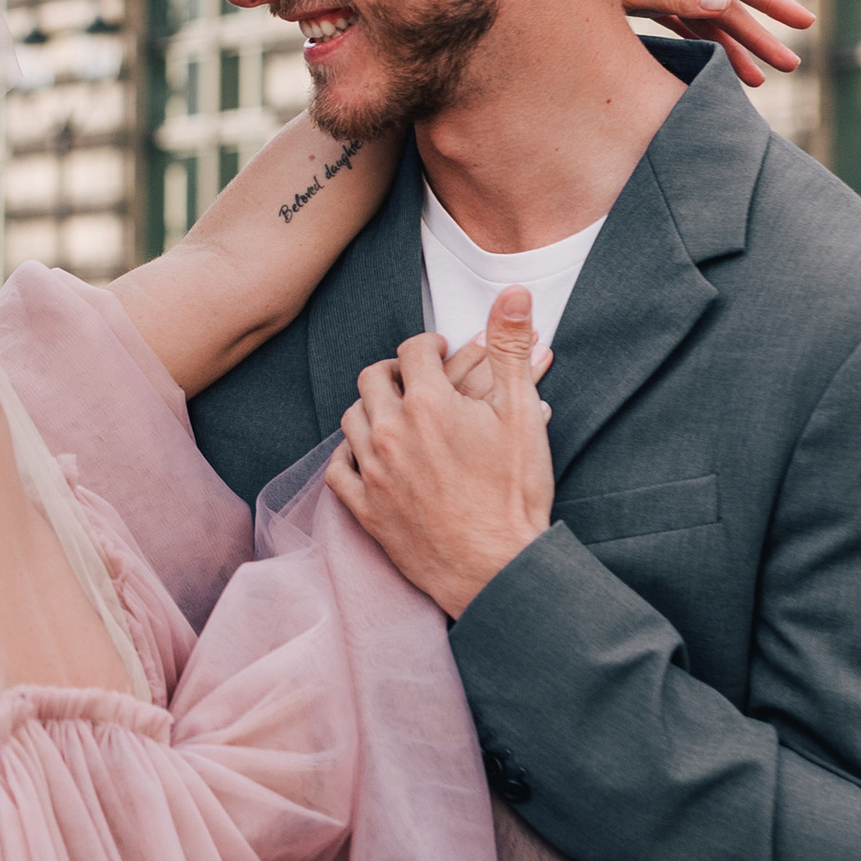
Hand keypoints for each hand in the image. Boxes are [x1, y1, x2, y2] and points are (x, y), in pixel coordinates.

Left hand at [328, 290, 555, 616]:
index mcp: (428, 403)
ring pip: (351, 419)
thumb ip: (511, 348)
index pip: (413, 351)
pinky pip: (338, 468)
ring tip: (391, 410)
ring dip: (369, 407)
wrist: (497, 568)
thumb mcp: (522, 413)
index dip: (429, 347)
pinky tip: (366, 453)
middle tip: (412, 377)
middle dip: (393, 371)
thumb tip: (513, 292)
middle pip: (373, 379)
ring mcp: (374, 472)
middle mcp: (391, 432)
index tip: (439, 354)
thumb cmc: (514, 494)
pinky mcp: (366, 509)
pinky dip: (348, 454)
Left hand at [614, 0, 813, 87]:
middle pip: (728, 5)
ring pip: (710, 20)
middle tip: (791, 66)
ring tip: (761, 81)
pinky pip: (688, 28)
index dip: (773, 2)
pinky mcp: (649, 2)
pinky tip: (723, 72)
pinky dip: (706, 49)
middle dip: (760, 36)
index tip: (805, 22)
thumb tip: (724, 2)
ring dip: (735, 49)